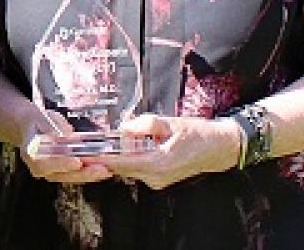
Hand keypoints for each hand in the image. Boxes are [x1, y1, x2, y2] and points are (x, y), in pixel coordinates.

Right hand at [19, 110, 113, 184]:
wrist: (31, 127)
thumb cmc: (38, 121)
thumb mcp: (43, 118)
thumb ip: (54, 128)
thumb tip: (68, 136)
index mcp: (31, 153)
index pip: (45, 162)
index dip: (62, 163)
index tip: (76, 162)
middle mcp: (39, 167)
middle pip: (61, 174)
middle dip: (83, 173)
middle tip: (100, 169)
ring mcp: (50, 172)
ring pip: (70, 177)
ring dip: (89, 175)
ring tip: (105, 171)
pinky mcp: (60, 173)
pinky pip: (74, 175)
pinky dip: (88, 173)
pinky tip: (102, 170)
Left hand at [100, 115, 240, 191]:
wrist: (218, 148)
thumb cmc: (197, 134)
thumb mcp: (170, 122)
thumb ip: (145, 124)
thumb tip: (124, 128)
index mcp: (158, 163)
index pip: (120, 163)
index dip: (100, 159)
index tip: (85, 155)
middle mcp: (155, 177)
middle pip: (121, 167)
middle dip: (107, 155)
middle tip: (94, 142)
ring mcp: (157, 181)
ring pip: (129, 168)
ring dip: (121, 155)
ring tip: (120, 141)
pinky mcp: (159, 180)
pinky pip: (138, 169)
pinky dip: (132, 158)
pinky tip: (137, 146)